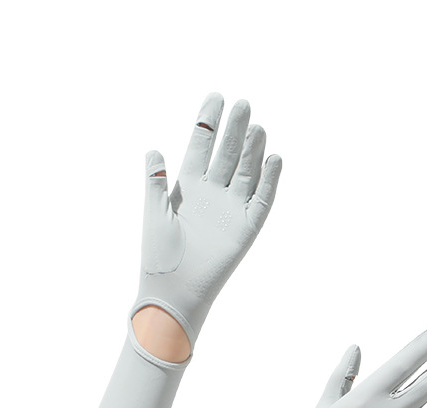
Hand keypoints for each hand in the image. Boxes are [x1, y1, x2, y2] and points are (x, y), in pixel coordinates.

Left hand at [136, 93, 281, 351]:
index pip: (201, 147)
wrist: (175, 291)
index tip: (216, 97)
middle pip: (226, 154)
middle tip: (242, 103)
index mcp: (188, 188)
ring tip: (256, 125)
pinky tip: (274, 158)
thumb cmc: (159, 256)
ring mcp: (231, 210)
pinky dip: (269, 180)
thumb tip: (153, 149)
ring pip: (246, 172)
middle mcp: (212, 195)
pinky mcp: (246, 228)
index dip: (208, 123)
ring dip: (252, 149)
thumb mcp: (154, 213)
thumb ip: (155, 182)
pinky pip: (262, 200)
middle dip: (234, 130)